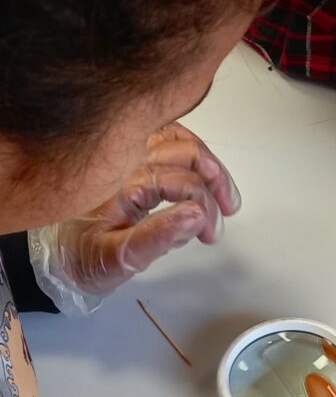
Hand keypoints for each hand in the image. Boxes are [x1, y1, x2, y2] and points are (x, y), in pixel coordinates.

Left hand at [29, 123, 240, 312]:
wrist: (47, 254)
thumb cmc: (79, 258)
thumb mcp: (116, 259)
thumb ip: (157, 238)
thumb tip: (198, 215)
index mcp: (124, 182)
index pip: (183, 180)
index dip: (206, 206)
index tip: (211, 234)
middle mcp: (126, 159)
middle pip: (188, 153)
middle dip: (215, 182)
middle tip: (227, 211)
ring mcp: (126, 152)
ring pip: (181, 141)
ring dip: (208, 164)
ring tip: (222, 194)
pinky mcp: (128, 154)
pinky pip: (167, 137)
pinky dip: (191, 150)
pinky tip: (199, 170)